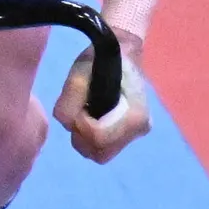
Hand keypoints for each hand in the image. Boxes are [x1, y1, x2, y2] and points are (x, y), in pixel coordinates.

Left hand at [54, 26, 152, 162]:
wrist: (120, 53)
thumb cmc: (100, 60)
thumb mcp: (80, 73)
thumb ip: (69, 99)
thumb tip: (69, 122)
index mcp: (135, 115)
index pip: (99, 137)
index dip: (81, 124)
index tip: (81, 106)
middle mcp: (139, 130)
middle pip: (99, 153)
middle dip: (82, 135)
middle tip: (80, 111)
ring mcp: (135, 136)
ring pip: (99, 154)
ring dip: (84, 138)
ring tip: (84, 112)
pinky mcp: (128, 137)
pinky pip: (102, 149)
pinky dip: (90, 138)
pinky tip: (90, 117)